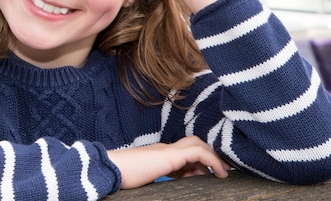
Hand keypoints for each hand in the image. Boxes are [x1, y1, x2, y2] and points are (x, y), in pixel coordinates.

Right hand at [107, 136, 230, 188]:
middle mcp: (163, 149)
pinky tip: (219, 173)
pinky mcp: (169, 155)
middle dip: (208, 155)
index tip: (207, 176)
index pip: (182, 153)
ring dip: (213, 157)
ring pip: (196, 144)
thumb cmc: (120, 176)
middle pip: (192, 142)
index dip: (197, 162)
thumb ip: (154, 178)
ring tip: (223, 173)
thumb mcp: (143, 179)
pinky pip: (198, 152)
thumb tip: (164, 191)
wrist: (110, 169)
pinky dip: (212, 160)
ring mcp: (166, 150)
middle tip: (220, 171)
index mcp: (157, 155)